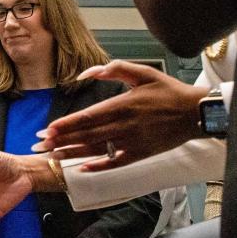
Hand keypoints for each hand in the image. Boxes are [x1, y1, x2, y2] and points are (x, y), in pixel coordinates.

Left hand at [34, 60, 206, 170]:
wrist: (196, 112)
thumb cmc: (168, 91)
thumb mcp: (143, 72)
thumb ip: (114, 68)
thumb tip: (86, 73)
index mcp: (122, 104)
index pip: (87, 117)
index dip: (65, 125)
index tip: (47, 130)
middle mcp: (124, 124)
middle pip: (86, 135)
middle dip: (60, 141)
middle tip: (39, 146)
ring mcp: (132, 141)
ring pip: (96, 149)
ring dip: (72, 154)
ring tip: (52, 157)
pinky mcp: (141, 153)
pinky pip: (116, 163)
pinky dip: (99, 167)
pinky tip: (82, 169)